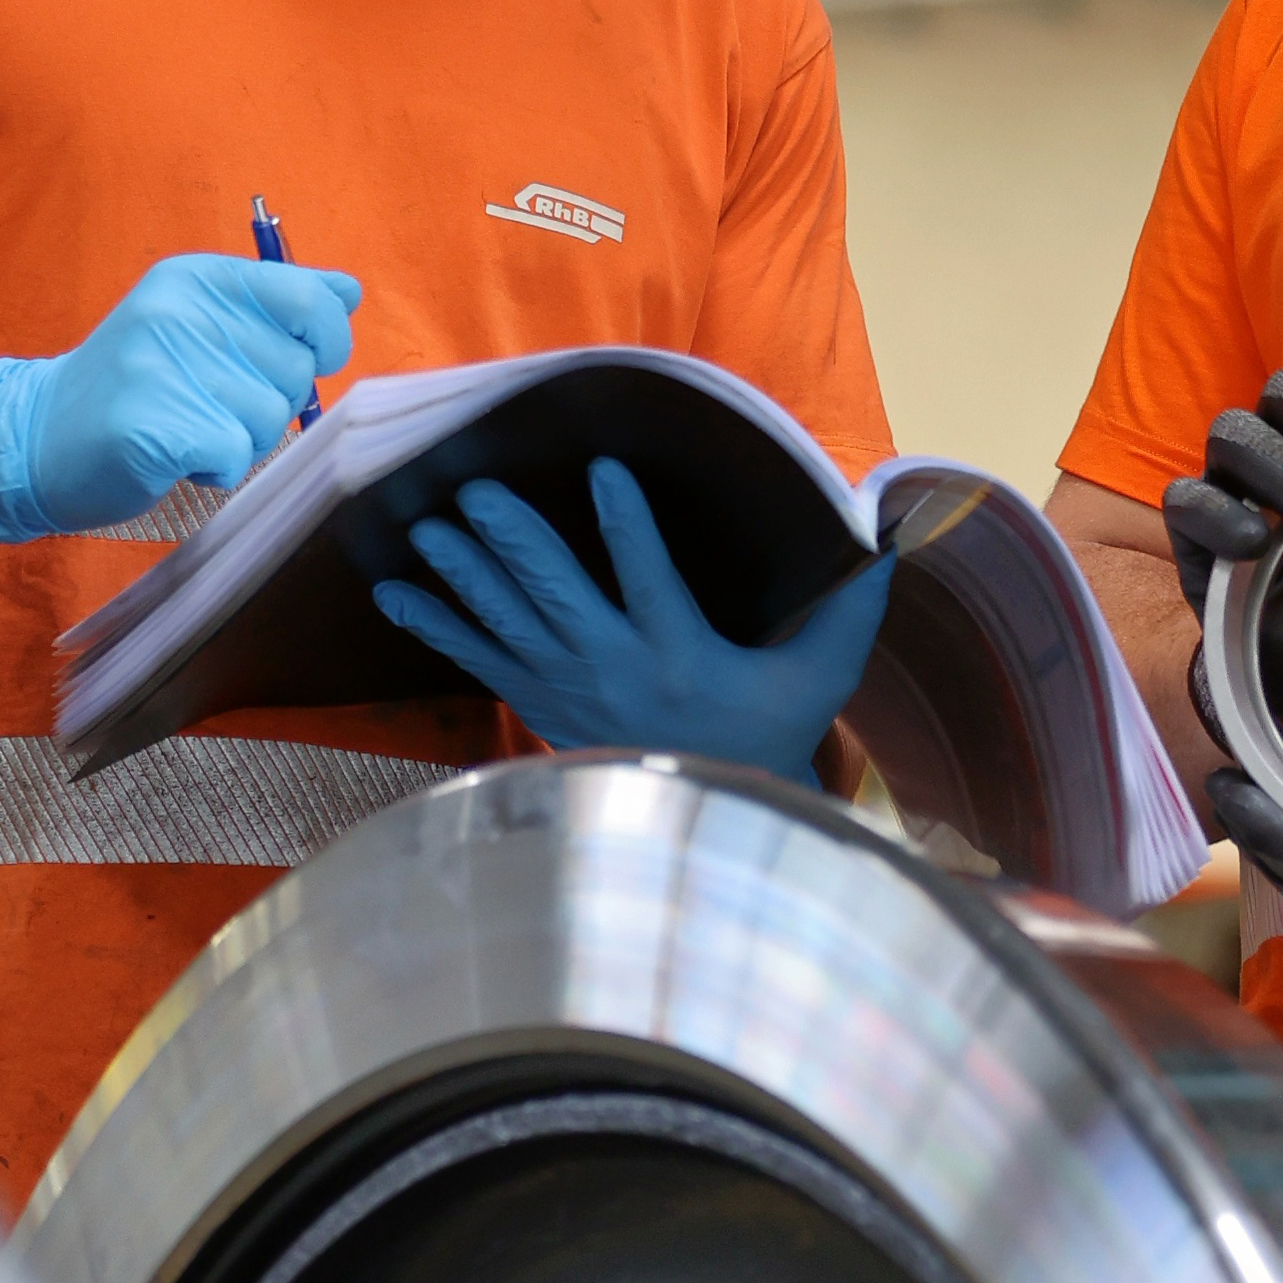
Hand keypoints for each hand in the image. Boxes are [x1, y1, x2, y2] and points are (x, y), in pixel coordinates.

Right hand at [0, 250, 358, 540]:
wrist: (37, 436)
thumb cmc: (134, 386)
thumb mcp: (197, 322)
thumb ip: (274, 305)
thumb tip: (349, 290)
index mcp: (197, 278)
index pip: (310, 299)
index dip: (327, 341)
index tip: (306, 360)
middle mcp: (180, 311)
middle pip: (297, 370)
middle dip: (270, 403)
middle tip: (213, 406)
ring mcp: (162, 366)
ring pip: (270, 419)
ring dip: (241, 441)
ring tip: (189, 430)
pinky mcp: (153, 424)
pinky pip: (236, 456)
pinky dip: (216, 471)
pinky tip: (178, 458)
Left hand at [370, 457, 892, 783]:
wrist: (714, 814)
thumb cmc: (771, 731)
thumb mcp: (821, 675)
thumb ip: (853, 607)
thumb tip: (891, 534)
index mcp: (682, 657)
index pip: (653, 582)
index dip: (630, 527)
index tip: (607, 469)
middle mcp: (615, 673)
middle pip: (558, 598)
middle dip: (515, 542)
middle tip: (476, 491)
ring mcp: (568, 690)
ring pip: (508, 622)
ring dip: (464, 573)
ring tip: (426, 524)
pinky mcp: (538, 702)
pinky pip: (478, 658)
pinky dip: (435, 623)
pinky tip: (391, 588)